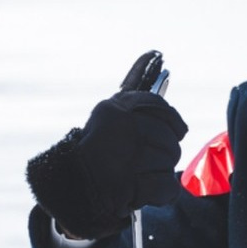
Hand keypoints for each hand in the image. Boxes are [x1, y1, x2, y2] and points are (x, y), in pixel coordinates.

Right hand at [24, 56, 187, 242]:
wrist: (69, 189)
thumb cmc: (94, 151)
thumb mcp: (109, 116)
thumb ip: (133, 91)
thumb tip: (154, 55)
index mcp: (114, 108)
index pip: (159, 108)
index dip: (173, 122)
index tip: (177, 132)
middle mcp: (119, 127)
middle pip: (168, 139)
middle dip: (164, 154)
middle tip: (146, 164)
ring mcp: (123, 155)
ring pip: (167, 162)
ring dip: (159, 174)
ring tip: (139, 177)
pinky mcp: (126, 183)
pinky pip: (165, 186)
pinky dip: (162, 193)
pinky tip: (147, 193)